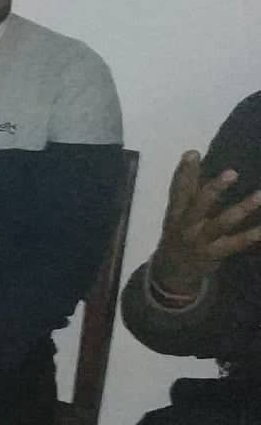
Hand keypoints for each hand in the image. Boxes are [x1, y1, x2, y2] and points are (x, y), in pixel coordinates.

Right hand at [149, 151, 260, 298]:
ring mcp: (201, 240)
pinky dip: (250, 236)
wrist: (172, 271)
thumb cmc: (180, 233)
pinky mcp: (215, 253)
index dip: (185, 172)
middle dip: (214, 189)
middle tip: (232, 173)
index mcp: (177, 212)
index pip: (179, 189)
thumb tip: (192, 152)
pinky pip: (236, 243)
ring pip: (221, 223)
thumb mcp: (178, 211)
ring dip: (241, 209)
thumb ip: (188, 185)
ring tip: (259, 195)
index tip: (193, 153)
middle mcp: (187, 225)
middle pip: (199, 205)